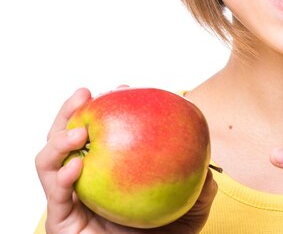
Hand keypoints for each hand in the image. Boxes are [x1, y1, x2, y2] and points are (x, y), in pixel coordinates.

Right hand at [35, 88, 216, 233]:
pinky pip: (55, 197)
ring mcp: (71, 199)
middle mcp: (87, 180)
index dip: (111, 106)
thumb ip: (201, 188)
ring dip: (58, 140)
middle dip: (71, 112)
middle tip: (85, 94)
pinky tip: (76, 166)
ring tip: (78, 131)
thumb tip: (207, 162)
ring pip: (49, 162)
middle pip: (69, 138)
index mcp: (112, 169)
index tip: (124, 88)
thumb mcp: (192, 212)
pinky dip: (60, 178)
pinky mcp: (61, 223)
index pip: (105, 130)